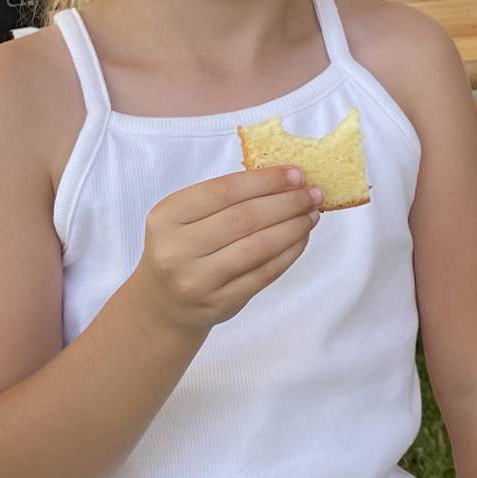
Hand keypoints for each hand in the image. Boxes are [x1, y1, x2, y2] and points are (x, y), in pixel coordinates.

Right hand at [126, 167, 319, 333]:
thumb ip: (227, 198)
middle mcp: (176, 250)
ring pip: (259, 247)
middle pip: (245, 218)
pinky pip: (265, 273)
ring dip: (293, 227)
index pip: (224, 191)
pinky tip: (301, 238)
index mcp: (166, 217)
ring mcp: (198, 281)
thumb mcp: (186, 216)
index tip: (296, 173)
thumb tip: (286, 179)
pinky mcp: (220, 304)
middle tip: (312, 193)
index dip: (265, 180)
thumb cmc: (182, 247)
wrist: (164, 303)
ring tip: (311, 214)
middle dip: (287, 202)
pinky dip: (290, 252)